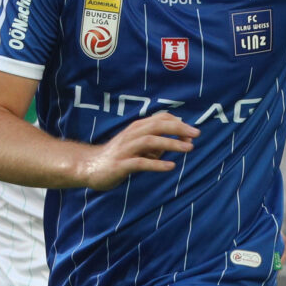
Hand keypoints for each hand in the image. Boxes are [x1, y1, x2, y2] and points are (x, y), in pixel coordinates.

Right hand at [79, 112, 197, 190]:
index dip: (178, 123)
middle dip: (179, 129)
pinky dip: (157, 164)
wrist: (89, 166)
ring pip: (151, 141)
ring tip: (188, 148)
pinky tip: (171, 166)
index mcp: (137, 128)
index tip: (192, 131)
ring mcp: (126, 149)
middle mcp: (132, 135)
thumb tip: (177, 143)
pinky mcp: (121, 164)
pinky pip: (141, 163)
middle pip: (158, 126)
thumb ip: (156, 144)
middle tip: (196, 134)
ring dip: (171, 144)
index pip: (161, 119)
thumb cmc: (117, 156)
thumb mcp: (138, 147)